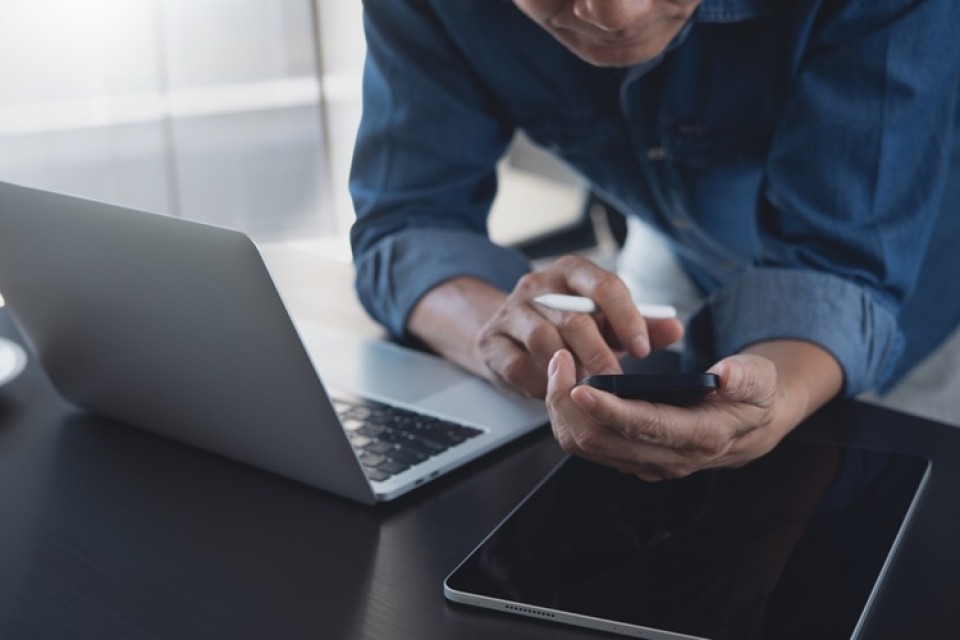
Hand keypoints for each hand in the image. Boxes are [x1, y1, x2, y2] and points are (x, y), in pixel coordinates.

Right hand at [474, 255, 683, 396]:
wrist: (508, 334)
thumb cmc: (566, 328)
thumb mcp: (605, 321)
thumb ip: (640, 325)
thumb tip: (674, 328)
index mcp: (571, 271)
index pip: (603, 284)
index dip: (627, 318)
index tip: (643, 349)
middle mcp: (538, 285)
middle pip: (573, 318)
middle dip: (600, 354)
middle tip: (615, 380)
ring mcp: (510, 312)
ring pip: (544, 341)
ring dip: (569, 369)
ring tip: (585, 386)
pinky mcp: (491, 341)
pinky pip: (517, 365)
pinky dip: (540, 382)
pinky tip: (554, 389)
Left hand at [545, 348, 790, 479]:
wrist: (749, 428)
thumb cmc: (751, 398)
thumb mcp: (761, 379)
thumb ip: (747, 376)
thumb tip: (727, 374)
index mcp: (700, 437)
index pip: (644, 427)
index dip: (608, 409)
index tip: (580, 386)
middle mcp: (668, 458)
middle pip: (601, 441)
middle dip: (569, 403)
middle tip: (559, 360)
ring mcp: (646, 463)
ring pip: (586, 447)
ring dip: (562, 410)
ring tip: (557, 368)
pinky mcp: (631, 459)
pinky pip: (587, 445)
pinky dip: (568, 416)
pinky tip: (564, 386)